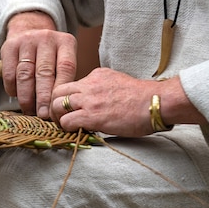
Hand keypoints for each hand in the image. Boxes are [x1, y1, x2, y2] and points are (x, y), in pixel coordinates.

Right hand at [0, 11, 76, 117]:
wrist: (29, 29)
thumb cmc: (50, 55)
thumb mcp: (63, 58)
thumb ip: (64, 78)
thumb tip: (61, 108)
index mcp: (65, 42)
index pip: (66, 68)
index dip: (60, 90)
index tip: (58, 108)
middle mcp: (47, 38)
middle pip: (44, 72)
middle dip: (43, 97)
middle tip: (43, 115)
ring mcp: (27, 40)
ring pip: (25, 74)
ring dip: (26, 97)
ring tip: (29, 111)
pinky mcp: (9, 46)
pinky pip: (10, 73)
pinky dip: (12, 88)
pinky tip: (16, 97)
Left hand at [50, 68, 205, 136]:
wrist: (154, 103)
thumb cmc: (143, 97)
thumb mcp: (118, 82)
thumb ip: (103, 87)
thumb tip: (97, 99)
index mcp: (96, 75)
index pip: (71, 84)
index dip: (67, 97)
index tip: (69, 108)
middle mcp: (89, 84)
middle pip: (57, 90)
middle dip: (54, 104)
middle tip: (59, 117)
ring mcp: (89, 99)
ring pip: (57, 105)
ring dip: (57, 117)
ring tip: (64, 126)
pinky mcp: (91, 116)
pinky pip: (67, 121)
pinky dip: (66, 128)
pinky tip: (74, 132)